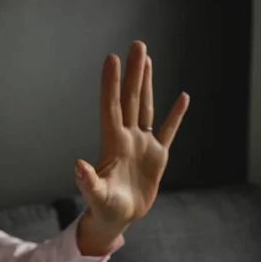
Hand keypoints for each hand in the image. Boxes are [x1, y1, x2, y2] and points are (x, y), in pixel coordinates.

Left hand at [75, 41, 188, 253]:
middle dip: (134, 72)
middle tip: (136, 44)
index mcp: (112, 143)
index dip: (111, 83)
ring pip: (147, 107)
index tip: (111, 58)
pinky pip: (168, 130)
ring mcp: (142, 144)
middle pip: (132, 99)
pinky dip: (175, 115)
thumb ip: (88, 181)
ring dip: (148, 83)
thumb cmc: (103, 207)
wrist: (117, 217)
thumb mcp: (96, 195)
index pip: (112, 106)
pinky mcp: (157, 155)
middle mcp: (127, 138)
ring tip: (148, 59)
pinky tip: (182, 97)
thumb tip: (78, 166)